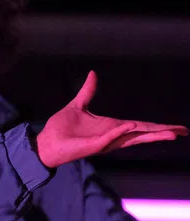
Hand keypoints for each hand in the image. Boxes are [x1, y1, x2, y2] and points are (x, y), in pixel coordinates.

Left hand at [36, 72, 186, 167]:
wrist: (45, 141)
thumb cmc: (61, 127)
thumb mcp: (78, 105)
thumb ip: (88, 91)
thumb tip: (93, 74)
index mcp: (112, 127)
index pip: (140, 126)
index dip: (157, 126)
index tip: (177, 128)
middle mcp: (112, 136)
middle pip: (142, 133)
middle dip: (162, 132)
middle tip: (182, 131)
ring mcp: (104, 142)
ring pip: (132, 138)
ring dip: (150, 135)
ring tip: (171, 134)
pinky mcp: (93, 146)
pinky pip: (110, 138)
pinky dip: (121, 133)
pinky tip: (132, 126)